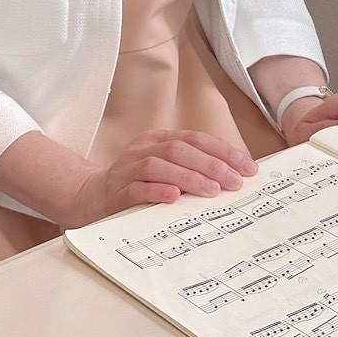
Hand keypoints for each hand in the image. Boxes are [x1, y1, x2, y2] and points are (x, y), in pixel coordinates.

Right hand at [67, 126, 257, 226]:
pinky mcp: (116, 190)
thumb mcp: (164, 171)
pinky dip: (157, 191)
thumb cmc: (135, 186)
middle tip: (235, 182)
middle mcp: (142, 149)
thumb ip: (190, 169)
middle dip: (212, 164)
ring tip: (212, 190)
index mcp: (157, 140)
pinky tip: (174, 197)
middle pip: (180, 149)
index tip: (247, 167)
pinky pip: (137, 188)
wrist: (90, 197)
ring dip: (189, 177)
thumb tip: (232, 177)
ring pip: (160, 165)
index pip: (195, 139)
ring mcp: (127, 168)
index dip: (223, 151)